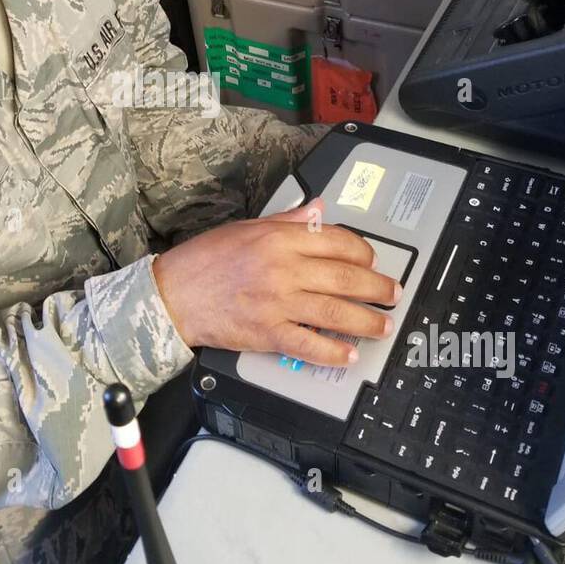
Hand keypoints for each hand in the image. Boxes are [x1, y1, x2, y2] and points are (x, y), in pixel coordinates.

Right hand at [151, 198, 400, 366]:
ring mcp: (276, 301)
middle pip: (345, 276)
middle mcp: (282, 268)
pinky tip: (348, 353)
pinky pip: (308, 344)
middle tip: (392, 295)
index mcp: (279, 238)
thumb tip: (318, 210)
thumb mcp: (247, 227)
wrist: (172, 294)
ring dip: (366, 320)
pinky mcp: (266, 332)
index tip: (372, 261)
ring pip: (335, 311)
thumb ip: (288, 220)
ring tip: (382, 326)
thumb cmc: (204, 260)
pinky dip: (332, 350)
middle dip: (377, 288)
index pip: (337, 241)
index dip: (363, 252)